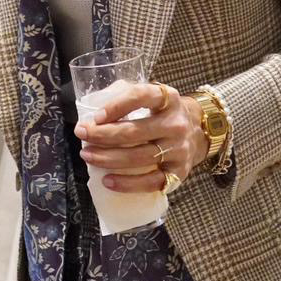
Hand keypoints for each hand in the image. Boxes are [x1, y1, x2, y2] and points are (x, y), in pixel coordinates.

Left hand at [74, 82, 207, 192]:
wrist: (198, 131)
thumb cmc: (162, 113)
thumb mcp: (152, 96)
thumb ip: (126, 95)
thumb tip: (91, 108)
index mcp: (167, 99)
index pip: (140, 97)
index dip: (115, 106)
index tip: (95, 116)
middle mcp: (175, 123)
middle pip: (134, 132)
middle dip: (102, 135)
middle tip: (81, 135)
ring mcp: (178, 149)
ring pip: (139, 157)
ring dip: (108, 159)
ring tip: (87, 155)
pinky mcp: (179, 172)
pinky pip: (151, 182)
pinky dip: (128, 184)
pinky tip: (108, 181)